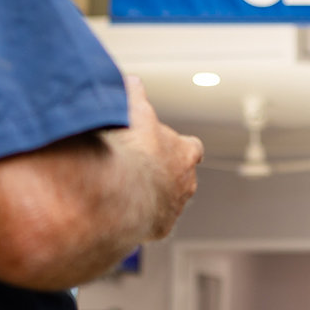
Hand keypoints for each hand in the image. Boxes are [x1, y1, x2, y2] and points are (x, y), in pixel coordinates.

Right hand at [122, 76, 203, 238]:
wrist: (121, 191)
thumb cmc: (131, 149)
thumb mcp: (132, 109)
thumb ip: (133, 93)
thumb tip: (131, 80)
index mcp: (185, 153)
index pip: (191, 148)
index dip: (178, 147)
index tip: (166, 146)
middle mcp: (186, 182)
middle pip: (182, 177)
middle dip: (164, 174)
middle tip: (139, 171)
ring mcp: (174, 207)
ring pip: (167, 202)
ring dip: (150, 198)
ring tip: (125, 193)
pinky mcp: (159, 228)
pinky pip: (150, 223)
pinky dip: (137, 218)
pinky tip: (119, 212)